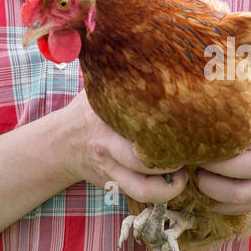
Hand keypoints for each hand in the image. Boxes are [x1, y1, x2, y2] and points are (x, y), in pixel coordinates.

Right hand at [60, 90, 188, 204]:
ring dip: (169, 186)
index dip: (164, 125)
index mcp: (104, 117)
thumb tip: (147, 56)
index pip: (135, 120)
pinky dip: (159, 194)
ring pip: (142, 188)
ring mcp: (110, 168)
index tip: (186, 121)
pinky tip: (172, 183)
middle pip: (140, 159)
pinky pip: (138, 195)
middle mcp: (107, 145)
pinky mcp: (113, 183)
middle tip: (189, 152)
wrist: (61, 143)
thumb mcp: (97, 92)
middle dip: (170, 159)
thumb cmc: (87, 112)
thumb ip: (119, 78)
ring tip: (183, 175)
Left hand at [194, 88, 250, 212]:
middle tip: (190, 156)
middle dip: (215, 166)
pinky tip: (203, 195)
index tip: (201, 125)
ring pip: (242, 194)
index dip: (228, 130)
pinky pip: (243, 209)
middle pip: (247, 168)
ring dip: (212, 189)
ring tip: (194, 176)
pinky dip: (220, 205)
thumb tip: (234, 44)